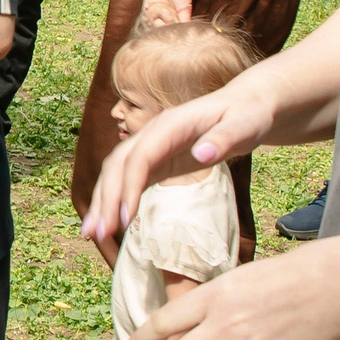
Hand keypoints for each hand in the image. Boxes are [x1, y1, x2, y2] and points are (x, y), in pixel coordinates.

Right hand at [83, 77, 277, 247]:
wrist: (245, 106)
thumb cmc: (247, 115)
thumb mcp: (245, 125)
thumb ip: (224, 139)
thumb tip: (202, 154)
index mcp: (170, 125)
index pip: (140, 157)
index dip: (129, 186)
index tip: (125, 219)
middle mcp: (152, 133)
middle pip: (118, 165)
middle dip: (106, 199)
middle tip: (97, 233)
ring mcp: (151, 146)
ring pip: (116, 172)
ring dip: (102, 201)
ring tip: (92, 233)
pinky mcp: (156, 160)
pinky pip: (128, 179)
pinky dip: (115, 200)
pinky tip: (109, 222)